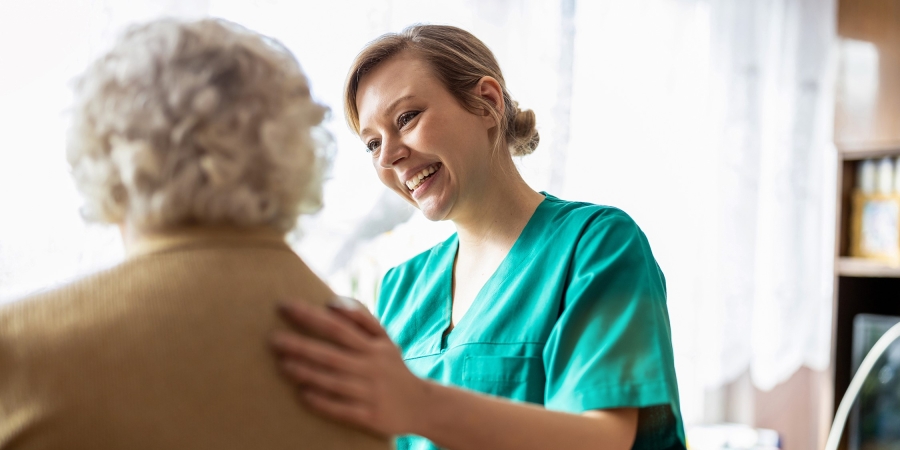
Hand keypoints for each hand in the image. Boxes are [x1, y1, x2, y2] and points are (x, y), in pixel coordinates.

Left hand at [271, 301, 429, 436]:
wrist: (421, 405)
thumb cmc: (393, 368)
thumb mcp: (384, 340)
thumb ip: (361, 318)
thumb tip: (332, 302)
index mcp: (373, 347)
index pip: (338, 327)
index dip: (311, 316)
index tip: (285, 306)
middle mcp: (371, 368)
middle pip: (332, 354)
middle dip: (302, 345)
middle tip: (273, 339)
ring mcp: (370, 393)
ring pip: (334, 381)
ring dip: (307, 373)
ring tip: (283, 365)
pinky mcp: (370, 416)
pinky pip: (342, 409)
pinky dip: (323, 402)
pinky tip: (303, 395)